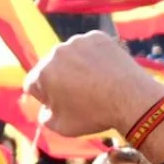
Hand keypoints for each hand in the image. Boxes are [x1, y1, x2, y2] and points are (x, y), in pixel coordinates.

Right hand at [24, 32, 163, 138]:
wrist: (130, 99)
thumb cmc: (94, 115)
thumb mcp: (61, 127)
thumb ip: (44, 117)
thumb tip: (45, 108)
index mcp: (43, 74)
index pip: (32, 84)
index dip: (44, 96)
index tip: (59, 104)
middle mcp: (56, 52)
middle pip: (51, 67)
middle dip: (59, 79)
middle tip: (79, 94)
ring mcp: (78, 41)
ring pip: (71, 55)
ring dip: (76, 66)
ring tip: (94, 83)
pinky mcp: (98, 36)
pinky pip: (89, 47)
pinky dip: (94, 57)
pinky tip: (104, 72)